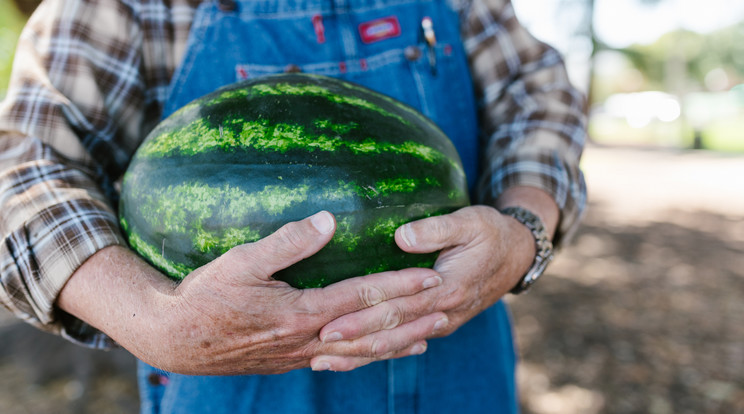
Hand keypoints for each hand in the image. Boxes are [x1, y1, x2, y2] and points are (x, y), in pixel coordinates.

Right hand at [59, 211, 445, 375]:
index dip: (399, 286)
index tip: (431, 275)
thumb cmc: (205, 296)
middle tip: (448, 306)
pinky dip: (369, 356)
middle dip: (412, 317)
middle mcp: (309, 339)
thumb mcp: (240, 262)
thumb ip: (287, 242)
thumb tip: (329, 220)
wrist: (176, 340)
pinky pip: (342, 361)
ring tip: (431, 333)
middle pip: (372, 330)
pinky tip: (381, 352)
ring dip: (398, 342)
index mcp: (302, 312)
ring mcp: (302, 355)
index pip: (364, 297)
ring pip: (362, 352)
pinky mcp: (292, 361)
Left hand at [315, 188, 558, 369]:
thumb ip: (436, 229)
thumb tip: (400, 236)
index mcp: (447, 288)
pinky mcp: (437, 324)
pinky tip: (354, 359)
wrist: (517, 255)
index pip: (397, 308)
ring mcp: (441, 323)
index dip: (363, 317)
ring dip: (360, 355)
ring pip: (396, 346)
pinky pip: (404, 343)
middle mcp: (443, 313)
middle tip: (316, 349)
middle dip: (353, 342)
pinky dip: (379, 353)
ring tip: (325, 363)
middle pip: (391, 332)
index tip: (330, 323)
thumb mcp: (470, 221)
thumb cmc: (490, 233)